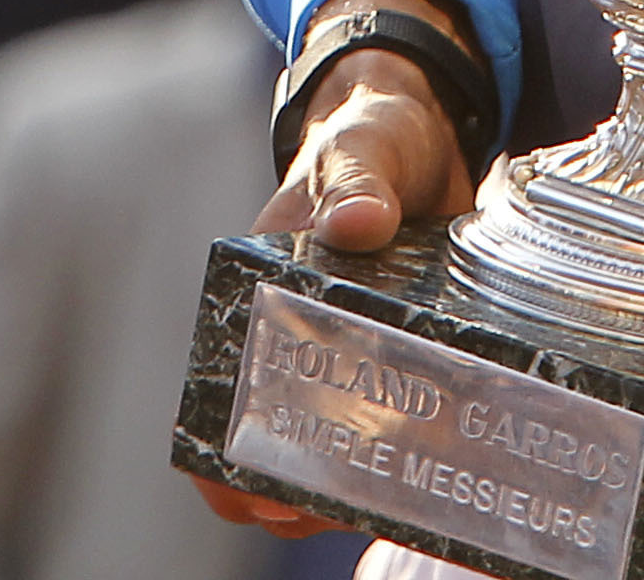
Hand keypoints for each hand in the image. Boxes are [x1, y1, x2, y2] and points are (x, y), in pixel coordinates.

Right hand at [192, 0, 485, 536]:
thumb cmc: (373, 135)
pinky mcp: (397, 364)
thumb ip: (358, 179)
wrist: (425, 134)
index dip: (222, 455)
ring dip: (341, 491)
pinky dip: (393, 470)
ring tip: (386, 506)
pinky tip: (426, 485)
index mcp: (258, 290)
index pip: (217, 389)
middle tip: (333, 509)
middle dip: (285, 493)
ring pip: (322, 455)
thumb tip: (358, 222)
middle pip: (265, 443)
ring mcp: (345, 358)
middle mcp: (292, 335)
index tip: (256, 491)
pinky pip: (383, 436)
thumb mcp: (364, 147)